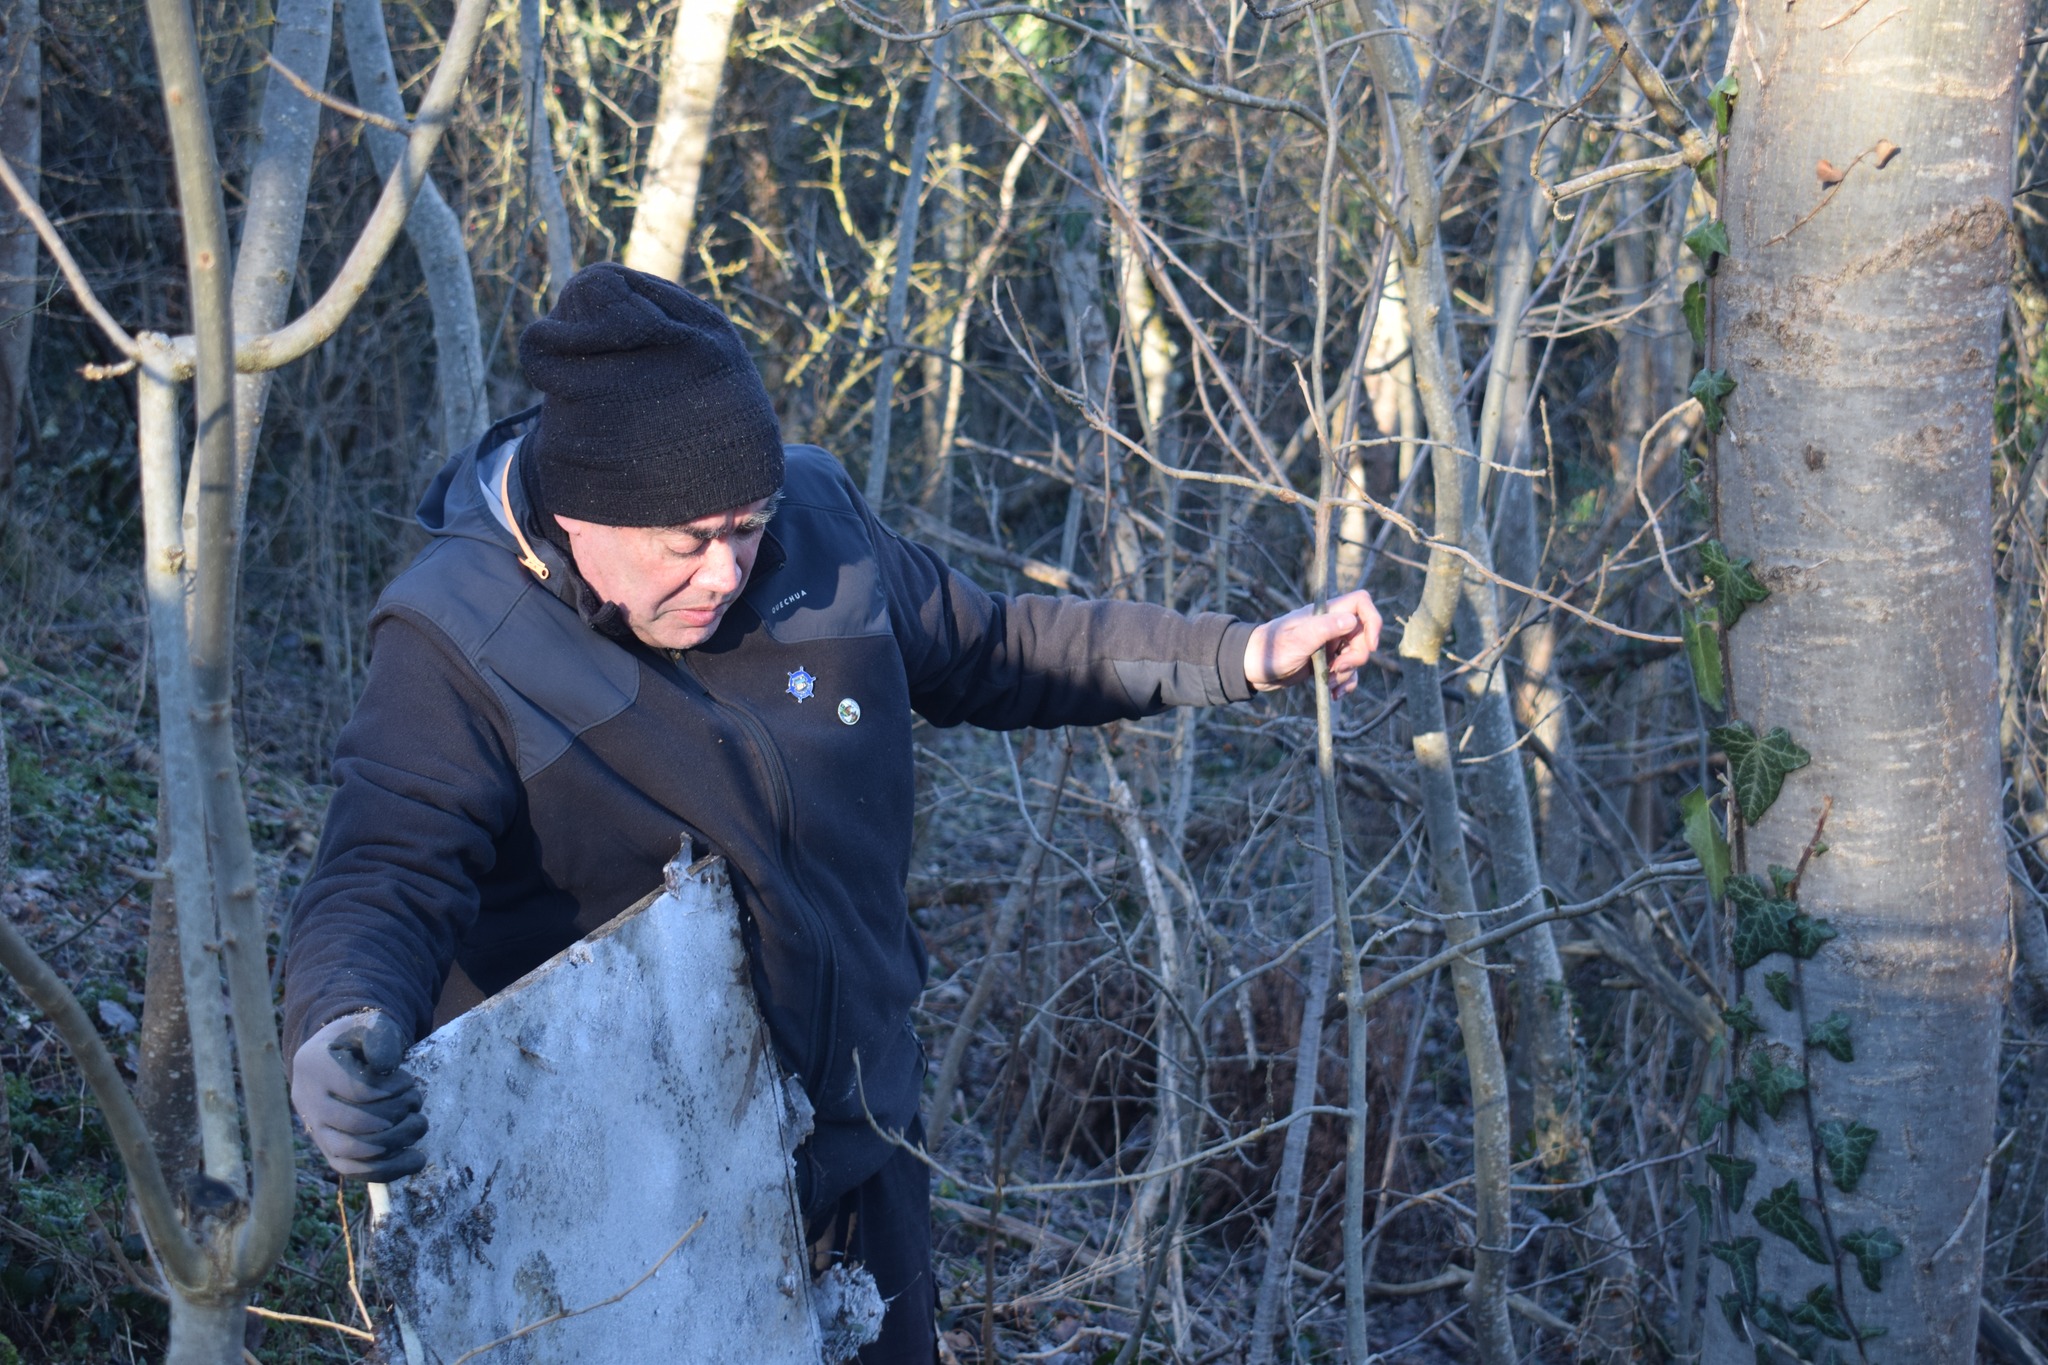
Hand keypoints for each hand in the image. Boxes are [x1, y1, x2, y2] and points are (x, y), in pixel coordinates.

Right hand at [290, 1009, 427, 1181]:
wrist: (336, 1056)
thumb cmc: (360, 1041)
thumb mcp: (372, 1025)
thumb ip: (381, 1039)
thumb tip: (386, 1068)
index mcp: (314, 1065)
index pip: (356, 1089)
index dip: (391, 1091)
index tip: (407, 1082)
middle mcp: (306, 1100)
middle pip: (354, 1123)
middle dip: (395, 1115)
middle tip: (416, 1102)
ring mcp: (314, 1128)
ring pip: (350, 1151)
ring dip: (394, 1143)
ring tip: (418, 1125)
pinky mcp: (327, 1149)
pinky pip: (351, 1169)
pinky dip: (386, 1170)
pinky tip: (416, 1159)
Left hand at [1243, 589, 1382, 699]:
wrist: (1252, 667)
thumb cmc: (1271, 649)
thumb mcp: (1298, 640)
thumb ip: (1324, 629)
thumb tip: (1351, 620)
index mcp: (1326, 613)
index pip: (1361, 603)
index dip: (1372, 621)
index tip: (1371, 645)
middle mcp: (1330, 626)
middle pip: (1363, 635)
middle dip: (1356, 656)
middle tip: (1338, 668)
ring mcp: (1329, 644)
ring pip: (1356, 656)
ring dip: (1348, 673)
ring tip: (1329, 682)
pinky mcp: (1325, 662)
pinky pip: (1347, 671)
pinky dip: (1345, 683)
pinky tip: (1334, 693)